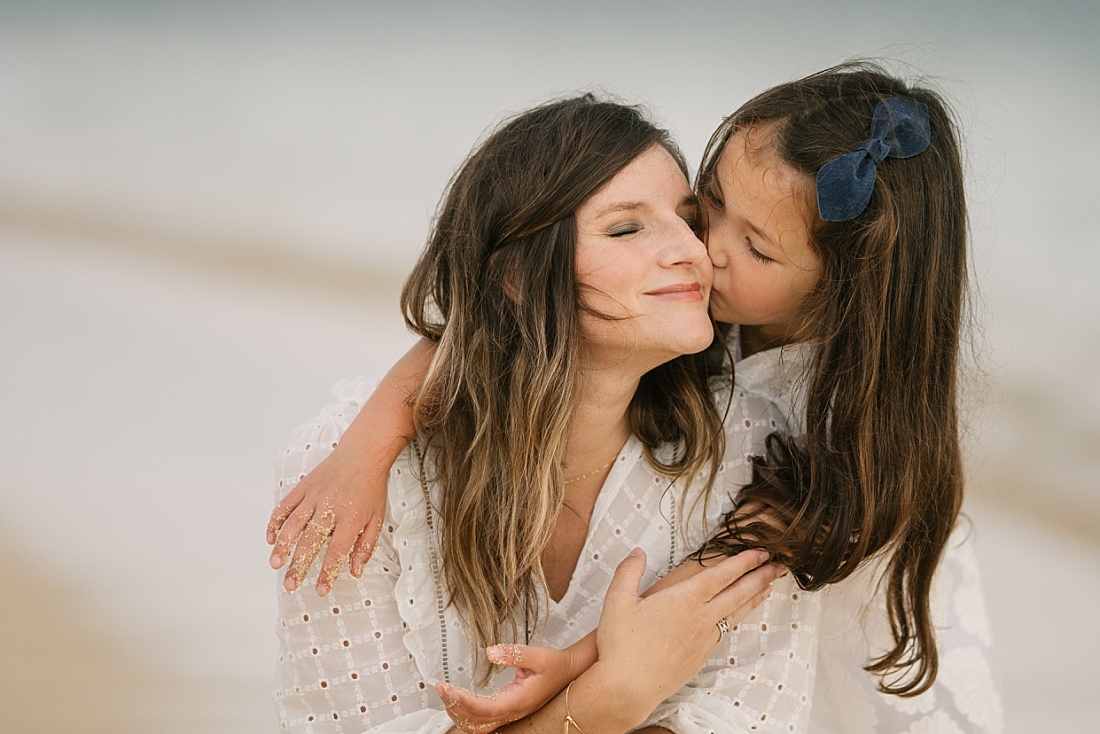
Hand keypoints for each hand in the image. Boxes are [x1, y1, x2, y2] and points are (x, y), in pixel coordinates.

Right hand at [266, 449, 386, 594]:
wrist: (363, 453)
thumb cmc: (371, 488)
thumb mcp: (377, 518)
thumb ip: (365, 546)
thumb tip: (355, 572)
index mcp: (351, 517)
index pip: (338, 550)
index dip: (328, 572)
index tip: (321, 590)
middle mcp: (330, 506)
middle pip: (311, 540)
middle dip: (299, 565)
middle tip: (290, 584)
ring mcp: (314, 495)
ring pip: (293, 523)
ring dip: (282, 545)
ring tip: (275, 563)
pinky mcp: (303, 486)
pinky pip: (285, 505)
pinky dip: (275, 522)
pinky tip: (270, 538)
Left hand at [436, 643, 577, 732]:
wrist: (568, 672)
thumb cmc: (555, 665)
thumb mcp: (538, 655)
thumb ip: (514, 653)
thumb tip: (491, 652)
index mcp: (518, 701)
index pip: (485, 709)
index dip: (464, 701)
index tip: (449, 689)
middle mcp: (512, 711)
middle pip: (476, 723)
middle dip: (455, 708)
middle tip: (440, 689)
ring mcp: (510, 713)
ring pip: (477, 726)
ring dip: (458, 713)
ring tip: (445, 694)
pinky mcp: (507, 709)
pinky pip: (482, 721)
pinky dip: (466, 714)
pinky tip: (458, 700)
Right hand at [590, 547, 781, 709]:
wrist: (627, 688)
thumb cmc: (621, 645)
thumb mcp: (617, 600)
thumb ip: (629, 572)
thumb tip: (638, 552)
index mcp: (684, 600)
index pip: (721, 575)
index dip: (743, 562)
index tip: (760, 552)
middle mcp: (700, 618)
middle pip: (738, 593)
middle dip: (760, 577)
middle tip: (777, 566)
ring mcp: (703, 640)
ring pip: (736, 614)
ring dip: (754, 598)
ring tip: (768, 588)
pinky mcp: (701, 657)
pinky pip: (725, 632)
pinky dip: (737, 619)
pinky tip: (737, 618)